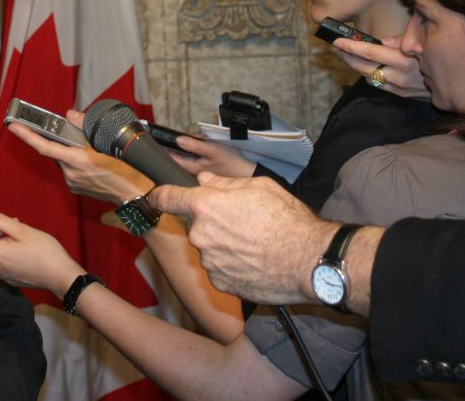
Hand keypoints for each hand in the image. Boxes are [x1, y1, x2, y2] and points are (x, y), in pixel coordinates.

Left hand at [0, 208, 84, 297]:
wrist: (61, 277)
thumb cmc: (45, 252)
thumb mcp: (23, 231)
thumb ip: (0, 221)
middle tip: (6, 220)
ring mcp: (2, 274)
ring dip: (1, 240)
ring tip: (19, 232)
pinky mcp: (10, 279)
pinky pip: (2, 261)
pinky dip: (6, 251)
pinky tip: (22, 246)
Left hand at [8, 120, 151, 203]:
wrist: (135, 196)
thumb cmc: (127, 170)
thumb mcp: (109, 143)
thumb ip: (86, 127)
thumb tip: (70, 115)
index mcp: (78, 160)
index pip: (44, 146)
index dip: (27, 135)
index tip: (13, 126)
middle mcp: (71, 173)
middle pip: (56, 151)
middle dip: (61, 142)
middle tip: (72, 135)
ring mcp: (73, 182)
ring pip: (64, 161)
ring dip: (71, 153)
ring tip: (91, 152)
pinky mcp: (76, 188)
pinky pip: (70, 170)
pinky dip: (75, 163)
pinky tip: (91, 163)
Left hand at [148, 173, 336, 304]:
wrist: (309, 261)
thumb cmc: (287, 220)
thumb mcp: (258, 187)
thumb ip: (225, 183)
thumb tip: (205, 181)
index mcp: (205, 206)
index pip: (167, 197)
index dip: (159, 194)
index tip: (155, 196)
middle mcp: (200, 235)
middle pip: (195, 225)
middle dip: (212, 221)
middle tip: (241, 222)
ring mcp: (209, 262)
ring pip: (209, 247)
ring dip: (223, 244)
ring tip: (254, 243)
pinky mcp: (220, 283)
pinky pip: (219, 269)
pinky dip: (232, 264)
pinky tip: (254, 260)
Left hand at [169, 137, 254, 177]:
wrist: (246, 174)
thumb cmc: (231, 163)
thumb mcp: (214, 150)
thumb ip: (195, 145)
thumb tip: (179, 140)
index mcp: (191, 167)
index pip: (169, 158)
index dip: (162, 148)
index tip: (155, 140)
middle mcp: (191, 172)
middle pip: (175, 159)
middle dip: (173, 147)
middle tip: (173, 138)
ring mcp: (196, 173)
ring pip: (184, 159)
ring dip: (184, 150)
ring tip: (189, 141)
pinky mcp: (202, 172)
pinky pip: (192, 160)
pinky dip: (193, 152)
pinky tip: (199, 147)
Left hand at [333, 36, 429, 99]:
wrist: (456, 78)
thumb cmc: (436, 53)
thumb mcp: (420, 40)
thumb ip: (399, 40)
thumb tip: (380, 41)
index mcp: (404, 58)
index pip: (370, 52)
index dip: (351, 47)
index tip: (337, 42)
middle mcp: (400, 74)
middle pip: (364, 67)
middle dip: (347, 56)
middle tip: (337, 48)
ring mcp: (400, 87)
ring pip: (369, 77)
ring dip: (356, 66)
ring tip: (347, 55)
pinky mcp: (401, 94)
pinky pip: (378, 85)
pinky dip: (369, 76)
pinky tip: (365, 68)